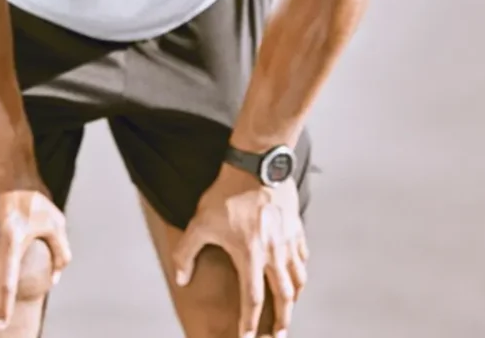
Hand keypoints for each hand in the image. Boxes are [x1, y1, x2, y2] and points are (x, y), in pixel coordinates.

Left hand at [174, 164, 307, 337]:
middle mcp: (274, 253)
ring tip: (289, 309)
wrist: (256, 164)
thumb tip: (181, 279)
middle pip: (283, 297)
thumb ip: (187, 252)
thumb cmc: (226, 193)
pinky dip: (301, 271)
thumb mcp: (200, 223)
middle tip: (279, 335)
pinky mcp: (296, 228)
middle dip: (282, 320)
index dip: (250, 323)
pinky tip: (296, 275)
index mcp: (250, 255)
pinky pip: (303, 257)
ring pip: (298, 279)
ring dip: (294, 298)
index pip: (252, 300)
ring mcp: (288, 241)